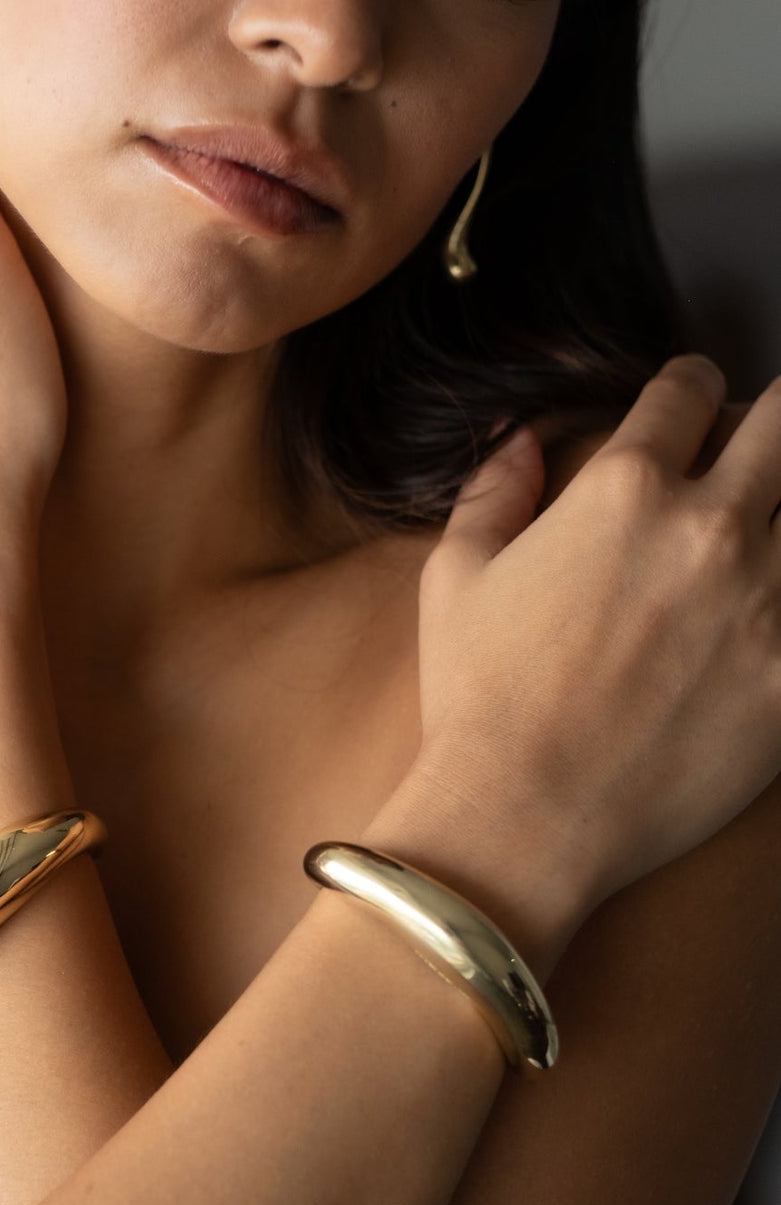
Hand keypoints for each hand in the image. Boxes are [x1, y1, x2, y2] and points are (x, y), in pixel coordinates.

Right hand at [410, 356, 780, 917]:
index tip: (692, 403)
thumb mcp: (454, 578)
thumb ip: (494, 492)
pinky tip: (768, 606)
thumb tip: (522, 443)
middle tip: (755, 451)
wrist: (526, 817)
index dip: (690, 387)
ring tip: (761, 534)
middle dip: (771, 421)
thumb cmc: (480, 699)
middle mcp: (710, 526)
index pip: (690, 389)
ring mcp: (768, 600)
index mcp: (623, 490)